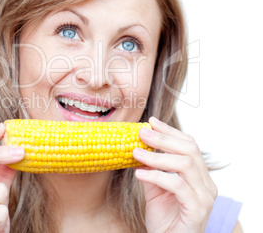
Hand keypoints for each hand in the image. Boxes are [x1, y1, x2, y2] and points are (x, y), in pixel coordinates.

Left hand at [133, 117, 216, 232]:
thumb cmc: (164, 220)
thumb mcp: (154, 190)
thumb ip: (151, 169)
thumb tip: (138, 147)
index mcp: (199, 176)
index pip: (189, 145)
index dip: (170, 132)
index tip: (151, 122)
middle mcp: (206, 184)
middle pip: (190, 150)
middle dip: (164, 138)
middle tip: (142, 132)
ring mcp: (204, 197)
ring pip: (185, 164)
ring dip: (158, 156)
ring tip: (136, 152)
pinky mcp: (197, 210)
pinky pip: (177, 186)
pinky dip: (157, 176)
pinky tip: (139, 174)